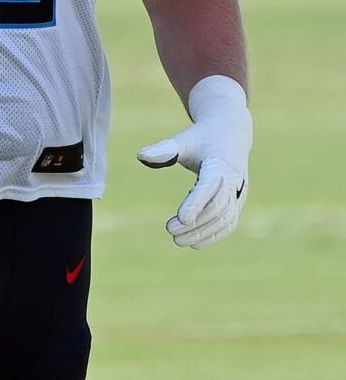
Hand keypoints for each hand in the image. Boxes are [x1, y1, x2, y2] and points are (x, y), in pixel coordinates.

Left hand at [137, 75, 249, 249]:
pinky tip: (194, 243)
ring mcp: (239, 193)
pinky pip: (230, 222)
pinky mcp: (238, 201)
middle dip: (196, 222)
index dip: (196, 203)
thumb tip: (141, 156)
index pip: (209, 186)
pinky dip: (215, 235)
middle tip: (170, 230)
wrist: (230, 136)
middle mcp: (233, 180)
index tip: (180, 219)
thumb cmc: (201, 139)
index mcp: (220, 163)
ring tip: (178, 240)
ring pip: (225, 218)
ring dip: (203, 233)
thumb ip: (164, 149)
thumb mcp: (183, 140)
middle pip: (218, 207)